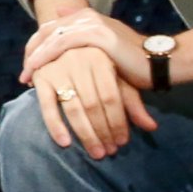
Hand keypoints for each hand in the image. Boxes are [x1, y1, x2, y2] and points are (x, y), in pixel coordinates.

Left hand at [21, 8, 151, 90]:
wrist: (159, 63)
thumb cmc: (133, 63)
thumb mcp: (105, 52)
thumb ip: (86, 42)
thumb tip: (62, 25)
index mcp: (87, 18)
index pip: (52, 29)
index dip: (37, 47)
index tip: (28, 67)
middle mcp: (87, 17)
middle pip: (47, 31)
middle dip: (32, 53)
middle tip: (23, 74)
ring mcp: (92, 23)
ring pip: (51, 37)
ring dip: (35, 57)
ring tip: (26, 76)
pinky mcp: (97, 35)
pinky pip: (62, 44)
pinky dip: (46, 57)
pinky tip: (37, 70)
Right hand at [29, 46, 158, 159]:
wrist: (65, 38)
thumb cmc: (98, 64)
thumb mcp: (117, 77)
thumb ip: (132, 102)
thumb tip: (151, 127)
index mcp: (100, 57)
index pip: (111, 97)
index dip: (118, 122)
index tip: (122, 142)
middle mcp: (78, 60)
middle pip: (93, 105)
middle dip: (103, 132)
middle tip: (109, 152)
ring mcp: (57, 67)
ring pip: (73, 108)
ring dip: (85, 134)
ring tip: (96, 153)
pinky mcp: (41, 77)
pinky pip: (47, 106)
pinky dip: (55, 126)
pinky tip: (65, 143)